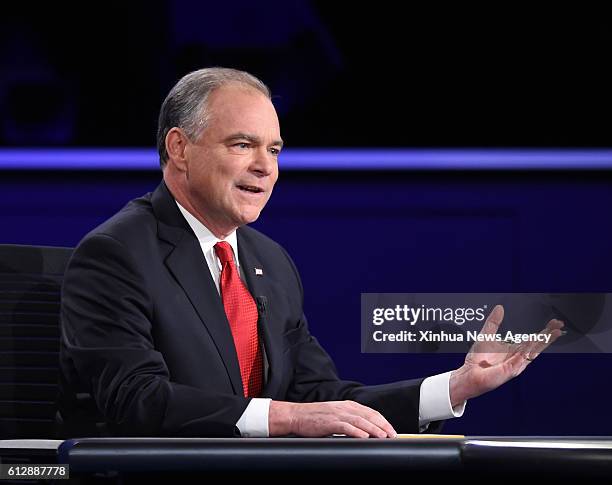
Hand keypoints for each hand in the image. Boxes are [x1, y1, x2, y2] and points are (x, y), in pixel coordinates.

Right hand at [269, 400, 396, 437]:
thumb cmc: (314, 418)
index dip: (382, 420)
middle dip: (382, 425)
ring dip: (373, 429)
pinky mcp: (329, 422)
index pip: (370, 411)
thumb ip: (348, 419)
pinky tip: (364, 436)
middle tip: (392, 435)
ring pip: (360, 421)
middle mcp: (343, 407)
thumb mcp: (334, 414)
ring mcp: (336, 414)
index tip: (390, 429)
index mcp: (346, 405)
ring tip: (383, 436)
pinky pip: (346, 426)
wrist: (296, 415)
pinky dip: (356, 431)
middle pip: (368, 415)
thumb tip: (364, 431)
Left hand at [449, 305, 563, 406]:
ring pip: (532, 352)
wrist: (469, 373)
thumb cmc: (478, 359)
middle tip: (559, 327)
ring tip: (551, 332)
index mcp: (515, 350)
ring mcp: (515, 365)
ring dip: (541, 342)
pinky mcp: (509, 370)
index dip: (545, 332)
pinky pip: (520, 359)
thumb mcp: (487, 335)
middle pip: (537, 345)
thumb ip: (494, 322)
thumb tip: (499, 308)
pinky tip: (531, 342)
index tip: (555, 323)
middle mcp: (518, 358)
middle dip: (548, 336)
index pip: (534, 339)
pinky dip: (526, 351)